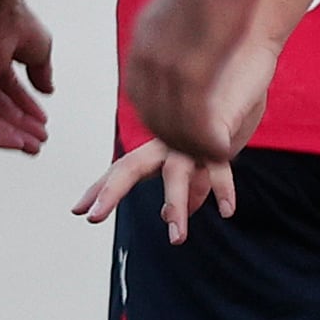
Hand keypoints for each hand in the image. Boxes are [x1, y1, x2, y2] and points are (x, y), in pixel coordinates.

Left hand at [0, 0, 55, 153]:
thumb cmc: (15, 24)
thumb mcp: (40, 53)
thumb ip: (42, 73)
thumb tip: (48, 89)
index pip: (10, 93)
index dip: (28, 109)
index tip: (42, 122)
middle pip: (1, 110)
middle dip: (22, 127)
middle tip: (38, 140)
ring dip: (12, 135)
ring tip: (31, 145)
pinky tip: (16, 143)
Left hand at [76, 135, 236, 243]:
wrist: (242, 81)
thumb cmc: (217, 128)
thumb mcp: (197, 161)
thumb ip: (184, 188)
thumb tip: (174, 215)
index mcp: (156, 149)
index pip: (121, 169)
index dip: (99, 189)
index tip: (78, 210)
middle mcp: (167, 144)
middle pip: (131, 165)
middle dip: (110, 191)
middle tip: (94, 217)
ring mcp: (191, 144)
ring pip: (176, 175)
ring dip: (176, 206)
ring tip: (176, 238)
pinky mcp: (220, 145)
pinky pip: (218, 170)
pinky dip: (222, 190)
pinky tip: (226, 211)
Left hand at [122, 0, 278, 166]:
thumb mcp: (184, 4)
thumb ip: (177, 27)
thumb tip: (182, 28)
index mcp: (143, 42)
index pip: (141, 94)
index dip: (161, 118)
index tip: (180, 131)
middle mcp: (145, 57)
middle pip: (153, 113)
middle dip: (175, 139)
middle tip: (199, 153)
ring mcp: (164, 66)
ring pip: (172, 122)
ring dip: (193, 146)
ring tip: (215, 157)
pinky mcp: (190, 70)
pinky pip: (193, 119)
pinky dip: (205, 141)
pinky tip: (221, 151)